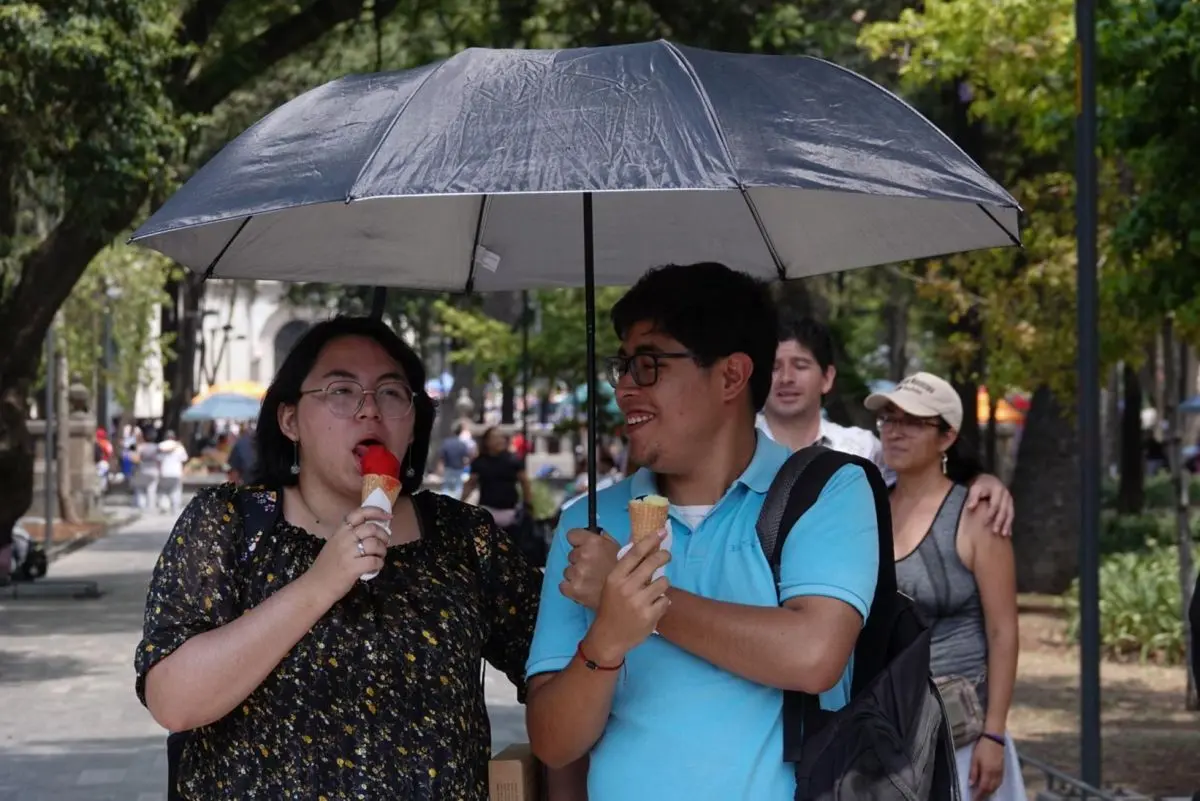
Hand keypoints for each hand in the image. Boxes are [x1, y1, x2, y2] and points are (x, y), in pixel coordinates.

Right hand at [303, 506, 391, 603]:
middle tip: (385, 544)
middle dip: (384, 535)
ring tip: (379, 557)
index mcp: (340, 531)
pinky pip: (374, 561)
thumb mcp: (335, 545)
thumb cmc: (326, 568)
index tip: (388, 517)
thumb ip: (350, 537)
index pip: (359, 513)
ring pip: (375, 544)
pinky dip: (379, 564)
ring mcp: (348, 553)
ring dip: (382, 551)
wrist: (315, 587)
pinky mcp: (352, 568)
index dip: (377, 512)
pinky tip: (374, 568)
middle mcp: (344, 539)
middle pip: (372, 528)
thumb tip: (374, 533)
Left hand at [560, 527, 619, 608]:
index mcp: (594, 542)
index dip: (577, 541)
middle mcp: (584, 555)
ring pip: (567, 571)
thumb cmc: (623, 571)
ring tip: (590, 581)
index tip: (581, 546)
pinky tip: (583, 588)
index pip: (572, 535)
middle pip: (571, 555)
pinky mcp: (574, 589)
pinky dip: (570, 588)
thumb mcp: (617, 548)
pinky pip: (563, 586)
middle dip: (579, 560)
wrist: (627, 596)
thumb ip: (602, 538)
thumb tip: (593, 531)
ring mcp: (578, 573)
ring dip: (576, 575)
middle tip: (592, 568)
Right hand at [583, 529, 670, 663]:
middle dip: (663, 556)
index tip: (661, 531)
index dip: (650, 540)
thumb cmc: (611, 607)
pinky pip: (665, 600)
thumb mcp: (612, 585)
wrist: (608, 636)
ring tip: (654, 591)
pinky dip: (662, 602)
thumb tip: (645, 546)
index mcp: (615, 578)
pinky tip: (652, 607)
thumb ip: (626, 569)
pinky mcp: (649, 616)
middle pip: (652, 562)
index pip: (635, 553)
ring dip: (661, 584)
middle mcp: (626, 588)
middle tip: (666, 555)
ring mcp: (638, 602)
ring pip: (663, 582)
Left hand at [967, 474, 1013, 536]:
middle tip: (995, 531)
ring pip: (1010, 513)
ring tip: (1004, 534)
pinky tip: (1009, 533)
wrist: (989, 479)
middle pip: (1004, 510)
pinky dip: (1010, 524)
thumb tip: (970, 507)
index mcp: (998, 490)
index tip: (985, 523)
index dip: (990, 514)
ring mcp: (1010, 500)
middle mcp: (1006, 495)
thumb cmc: (980, 485)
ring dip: (1007, 524)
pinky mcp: (1011, 504)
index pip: (995, 504)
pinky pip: (1011, 515)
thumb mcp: (975, 488)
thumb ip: (973, 497)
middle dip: (1000, 521)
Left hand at [969, 736, 1004, 799]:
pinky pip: (999, 782)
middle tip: (977, 797)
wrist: (994, 738)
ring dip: (989, 791)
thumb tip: (971, 785)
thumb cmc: (982, 747)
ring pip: (996, 786)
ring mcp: (1000, 772)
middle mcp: (995, 774)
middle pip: (990, 789)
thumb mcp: (974, 759)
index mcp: (988, 772)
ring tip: (983, 793)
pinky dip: (994, 786)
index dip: (978, 795)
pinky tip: (991, 786)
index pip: (983, 788)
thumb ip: (973, 772)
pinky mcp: (1003, 769)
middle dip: (984, 795)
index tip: (973, 799)